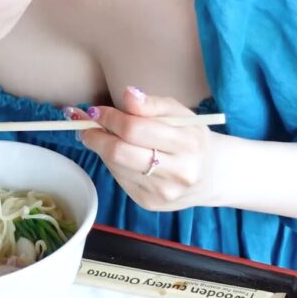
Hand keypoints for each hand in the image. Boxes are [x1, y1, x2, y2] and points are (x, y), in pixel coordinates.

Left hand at [75, 86, 222, 210]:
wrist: (209, 175)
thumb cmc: (189, 137)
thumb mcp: (178, 113)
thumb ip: (151, 103)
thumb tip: (128, 94)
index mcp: (188, 143)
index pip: (134, 129)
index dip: (109, 118)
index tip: (95, 110)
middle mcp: (178, 172)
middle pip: (119, 152)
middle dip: (95, 135)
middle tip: (87, 124)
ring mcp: (163, 192)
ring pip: (115, 166)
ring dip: (100, 148)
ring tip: (99, 135)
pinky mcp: (149, 203)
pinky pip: (119, 178)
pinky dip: (112, 163)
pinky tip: (118, 154)